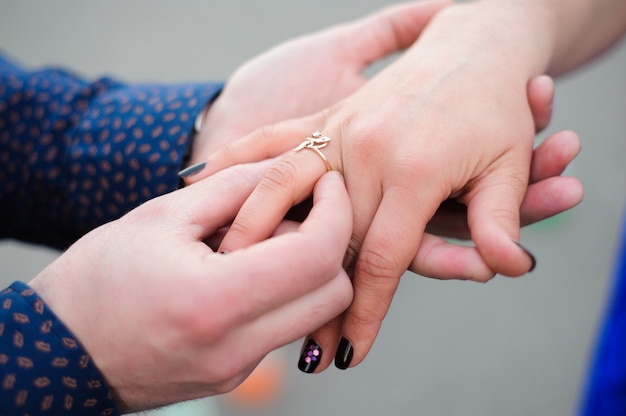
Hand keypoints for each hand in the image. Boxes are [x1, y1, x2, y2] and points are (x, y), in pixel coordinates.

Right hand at [29, 163, 352, 411]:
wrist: (59, 352)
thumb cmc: (97, 280)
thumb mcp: (162, 217)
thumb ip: (235, 187)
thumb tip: (288, 165)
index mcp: (215, 301)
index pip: (317, 256)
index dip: (335, 211)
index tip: (327, 181)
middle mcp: (236, 346)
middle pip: (334, 291)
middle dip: (331, 240)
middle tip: (298, 207)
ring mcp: (238, 368)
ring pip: (315, 310)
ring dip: (306, 266)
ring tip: (260, 239)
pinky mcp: (235, 374)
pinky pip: (284, 325)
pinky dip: (281, 290)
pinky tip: (243, 268)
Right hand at [189, 3, 584, 370]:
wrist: (473, 43)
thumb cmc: (496, 106)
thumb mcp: (510, 165)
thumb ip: (499, 220)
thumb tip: (507, 268)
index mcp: (415, 168)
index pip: (381, 258)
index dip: (364, 312)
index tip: (349, 352)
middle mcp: (367, 149)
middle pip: (326, 239)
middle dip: (311, 296)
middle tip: (298, 344)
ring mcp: (340, 128)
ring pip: (282, 191)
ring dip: (256, 236)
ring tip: (233, 276)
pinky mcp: (326, 114)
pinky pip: (271, 139)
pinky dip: (235, 160)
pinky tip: (195, 178)